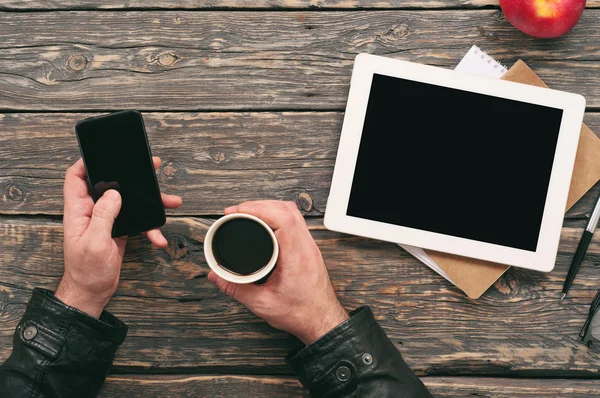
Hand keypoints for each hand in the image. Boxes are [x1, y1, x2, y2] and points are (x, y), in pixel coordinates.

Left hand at [56, 157, 181, 317]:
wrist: (93, 292)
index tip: (104, 154)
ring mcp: (106, 220)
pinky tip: (158, 236)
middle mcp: (91, 212)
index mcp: (78, 210)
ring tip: (170, 200)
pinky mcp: (118, 230)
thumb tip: (114, 192)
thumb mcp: (95, 242)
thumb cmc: (86, 270)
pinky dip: (150, 227)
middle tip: (149, 167)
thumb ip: (104, 215)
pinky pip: (137, 221)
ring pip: (128, 202)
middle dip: (129, 176)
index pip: (75, 179)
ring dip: (149, 202)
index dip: (86, 163)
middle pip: (108, 185)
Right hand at [208, 201, 348, 344]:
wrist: (323, 321)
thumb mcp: (263, 304)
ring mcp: (310, 246)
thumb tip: (216, 276)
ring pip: (292, 212)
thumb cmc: (301, 313)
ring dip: (269, 207)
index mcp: (296, 256)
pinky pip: (295, 221)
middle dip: (258, 204)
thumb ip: (236, 289)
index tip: (237, 211)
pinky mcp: (309, 249)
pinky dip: (278, 216)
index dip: (257, 208)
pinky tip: (265, 222)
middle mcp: (306, 246)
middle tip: (236, 211)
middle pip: (285, 209)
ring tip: (248, 213)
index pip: (282, 218)